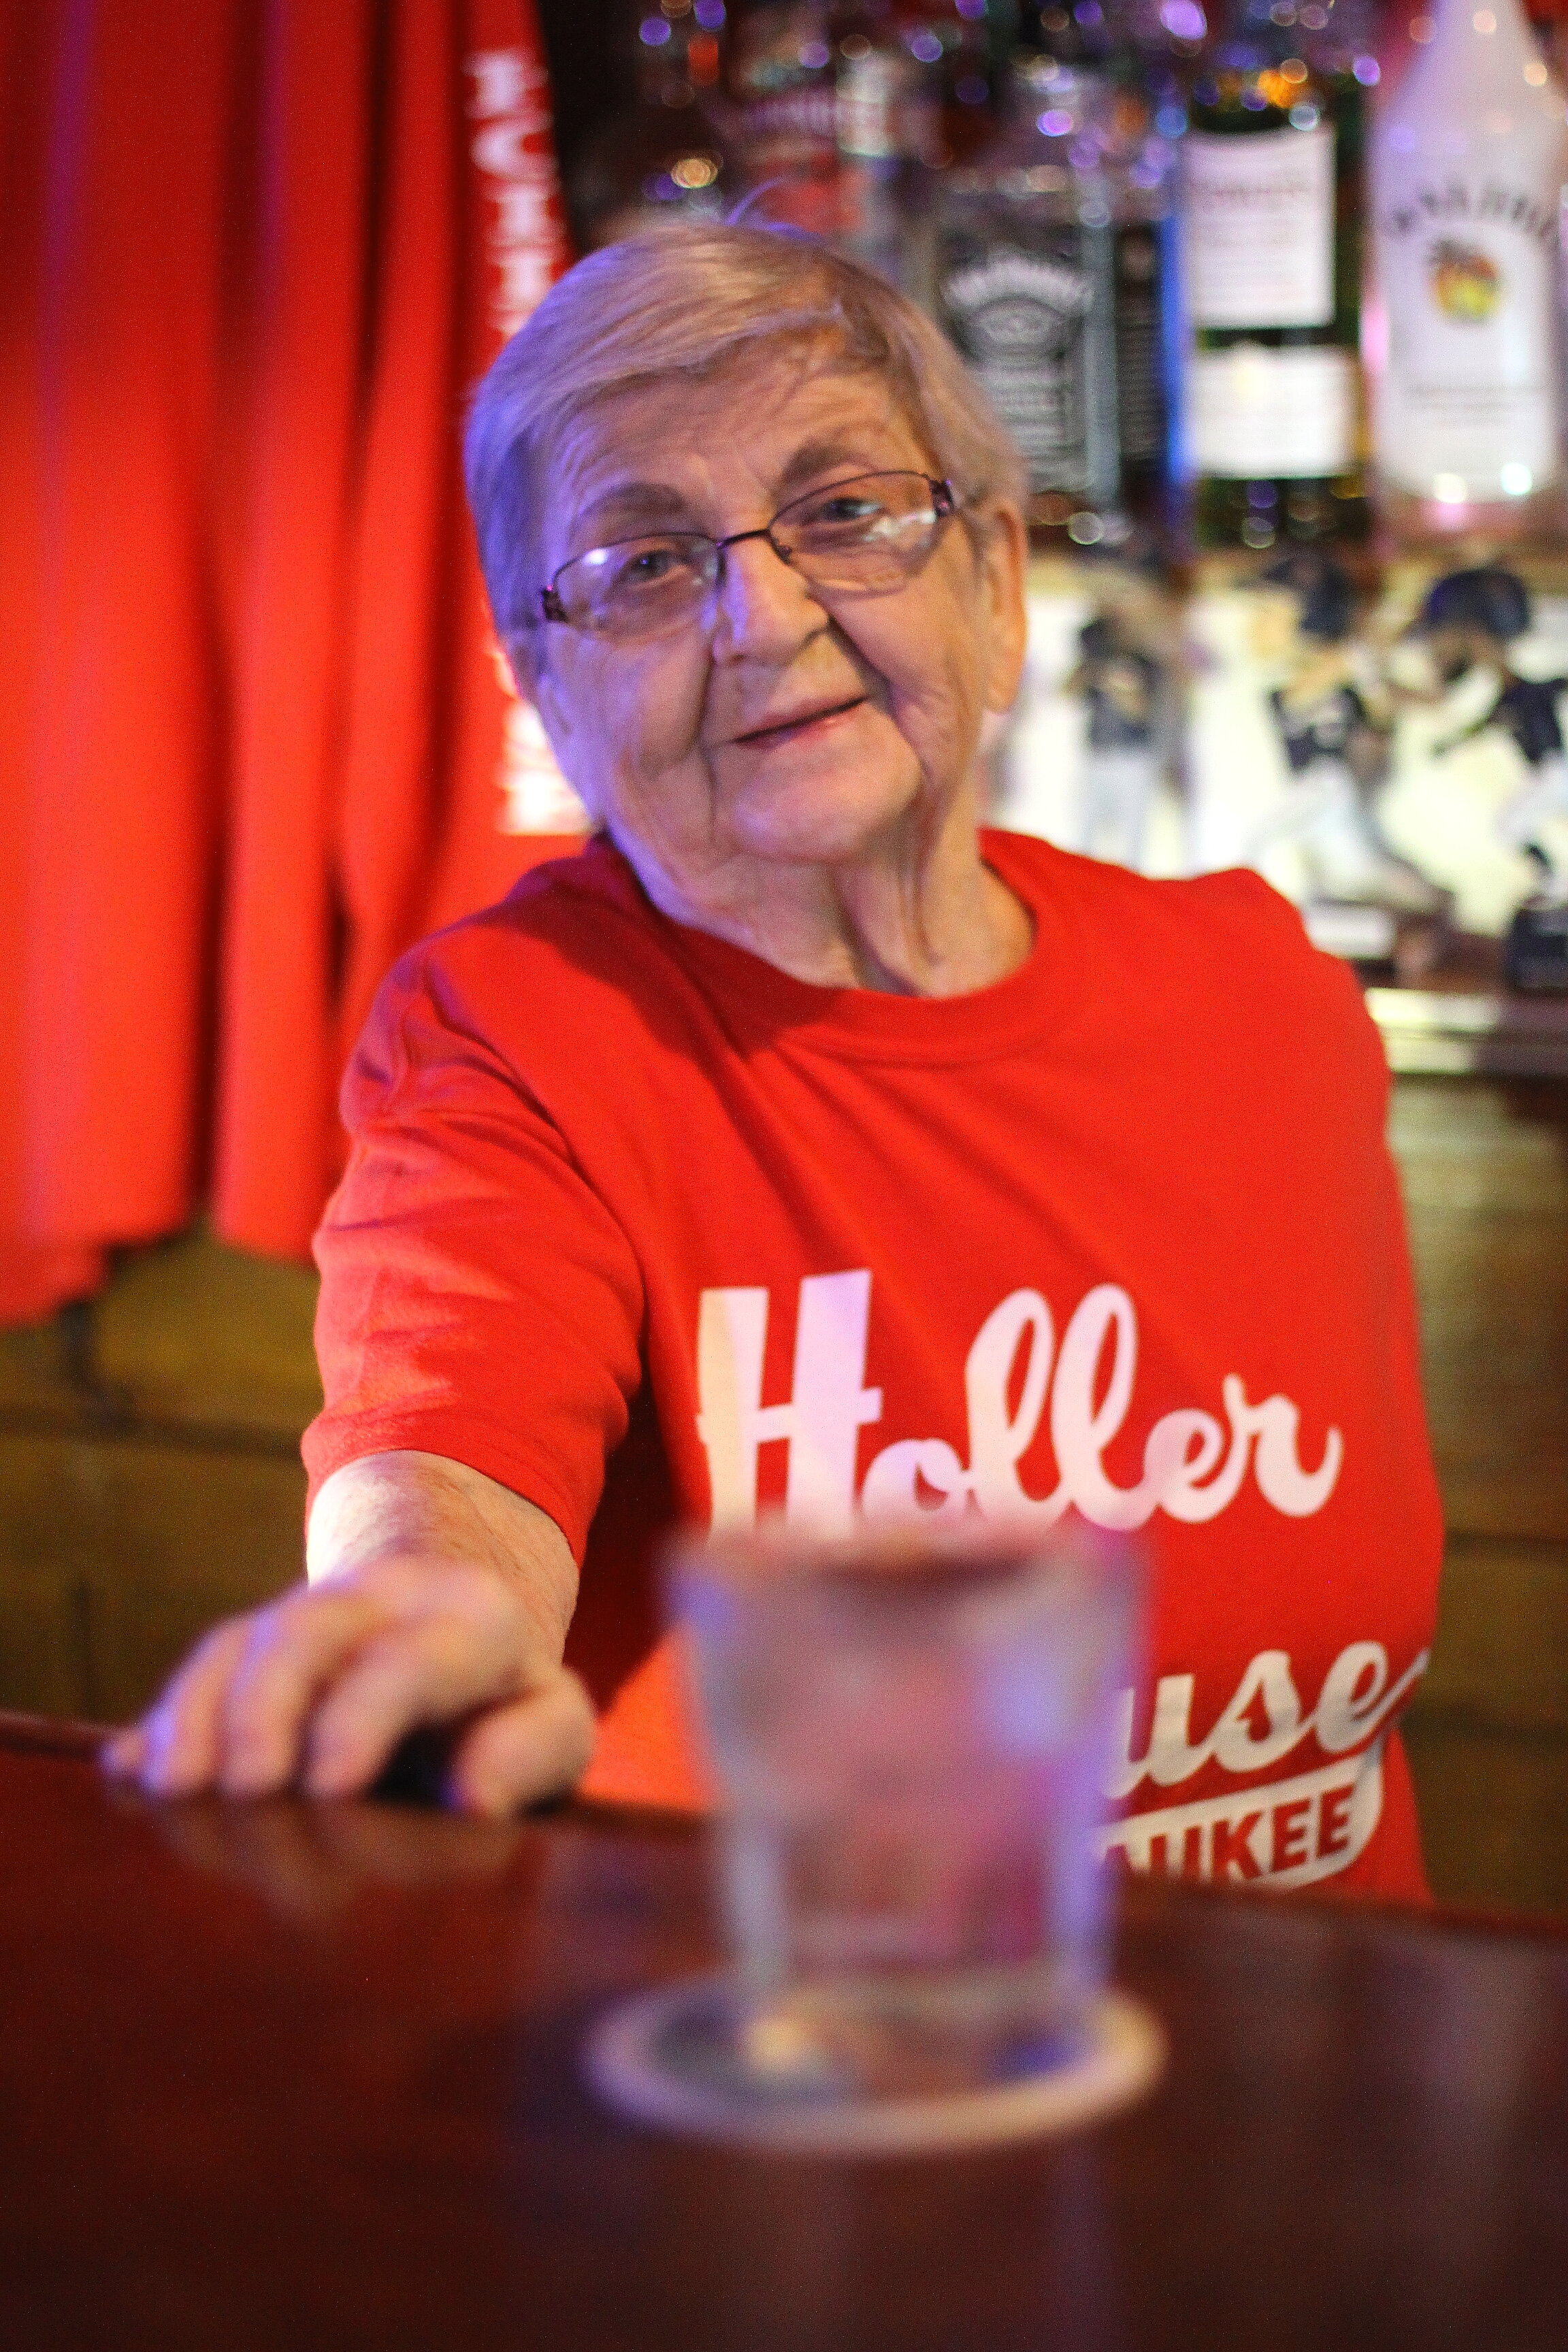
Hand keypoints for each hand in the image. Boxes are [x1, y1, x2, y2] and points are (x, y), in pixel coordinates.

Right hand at [101, 1453, 595, 1816]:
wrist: (455, 1629)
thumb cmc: (507, 1703)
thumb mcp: (553, 1722)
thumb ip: (531, 1750)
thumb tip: (476, 1798)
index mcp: (467, 1618)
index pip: (413, 1655)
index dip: (366, 1714)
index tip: (332, 1785)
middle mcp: (377, 1603)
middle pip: (308, 1629)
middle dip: (268, 1705)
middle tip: (247, 1789)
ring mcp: (303, 1621)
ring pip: (239, 1644)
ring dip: (200, 1716)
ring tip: (174, 1789)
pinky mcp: (250, 1652)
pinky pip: (198, 1672)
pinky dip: (161, 1723)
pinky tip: (127, 1772)